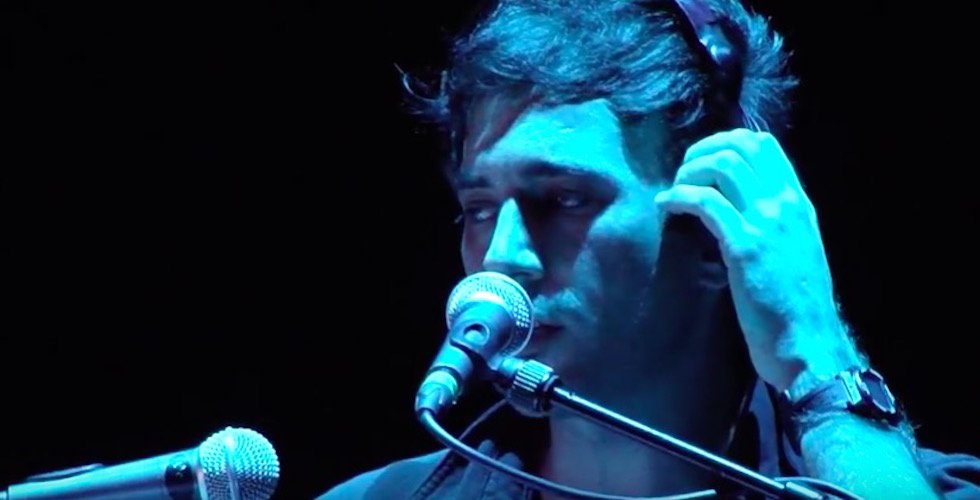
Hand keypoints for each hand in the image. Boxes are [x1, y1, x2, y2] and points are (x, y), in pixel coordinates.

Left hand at [654, 129, 861, 395]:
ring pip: (722, 165)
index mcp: (799, 204)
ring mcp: (768, 222)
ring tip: (672, 193)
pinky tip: (665, 208)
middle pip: (739, 145)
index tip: (701, 163)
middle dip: (701, 152)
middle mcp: (787, 204)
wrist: (810, 348)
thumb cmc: (796, 310)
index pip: (764, 144)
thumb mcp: (794, 252)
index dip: (725, 142)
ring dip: (688, 172)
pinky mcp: (745, 246)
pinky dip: (678, 197)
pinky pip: (705, 202)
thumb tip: (739, 205)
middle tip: (680, 175)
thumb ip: (774, 224)